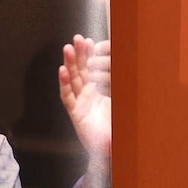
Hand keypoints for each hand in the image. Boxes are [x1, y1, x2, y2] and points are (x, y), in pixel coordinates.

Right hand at [58, 35, 110, 159]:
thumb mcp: (119, 103)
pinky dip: (64, 83)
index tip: (90, 40)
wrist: (110, 149)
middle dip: (79, 54)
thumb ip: (119, 87)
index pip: (93, 69)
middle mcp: (88, 94)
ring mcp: (80, 102)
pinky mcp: (75, 112)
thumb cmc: (114, 127)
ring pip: (73, 79)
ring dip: (70, 63)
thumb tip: (124, 67)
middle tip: (77, 38)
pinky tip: (62, 70)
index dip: (90, 55)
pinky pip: (68, 96)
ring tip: (68, 48)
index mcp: (98, 91)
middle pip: (81, 70)